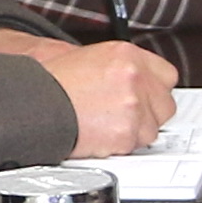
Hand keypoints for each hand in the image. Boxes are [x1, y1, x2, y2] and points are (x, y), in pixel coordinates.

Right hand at [0, 32, 176, 156]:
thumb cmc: (51, 83)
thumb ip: (122, 70)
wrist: (34, 104)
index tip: (148, 100)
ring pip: (152, 130)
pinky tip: (99, 135)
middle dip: (149, 115)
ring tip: (105, 125)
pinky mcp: (126, 132)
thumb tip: (140, 85)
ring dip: (133, 133)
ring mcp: (133, 105)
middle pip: (165, 105)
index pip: (167, 76)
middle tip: (124, 117)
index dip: (155, 92)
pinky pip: (135, 147)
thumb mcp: (89, 59)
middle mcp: (135, 77)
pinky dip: (119, 147)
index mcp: (127, 55)